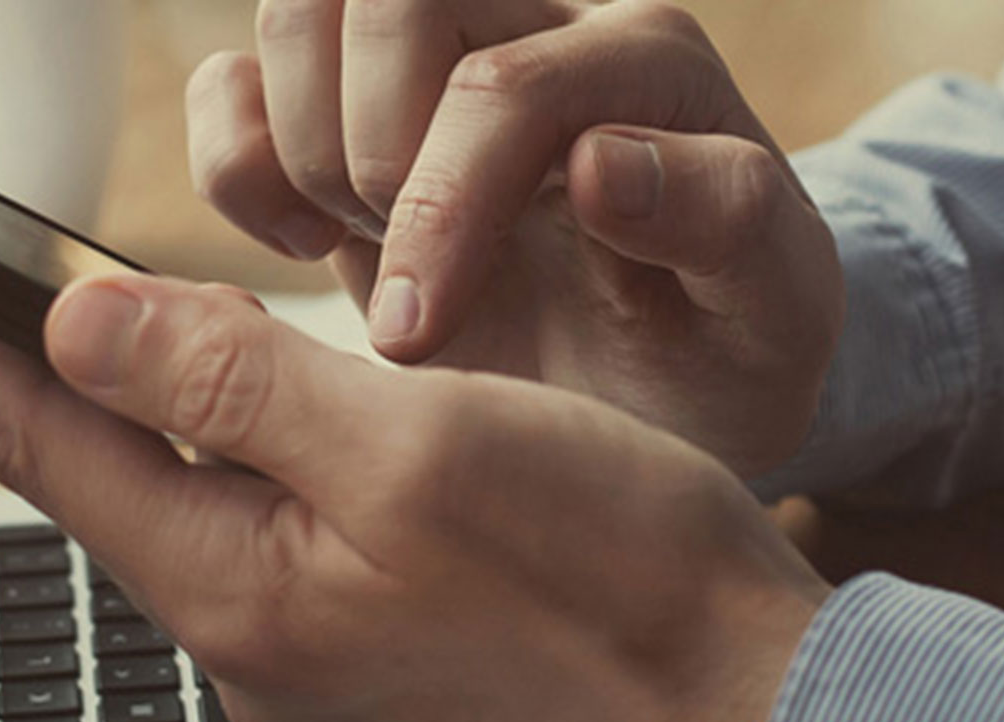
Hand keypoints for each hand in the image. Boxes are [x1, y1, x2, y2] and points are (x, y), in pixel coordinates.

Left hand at [0, 259, 829, 721]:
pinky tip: (243, 445)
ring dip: (129, 428)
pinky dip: (233, 476)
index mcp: (240, 590)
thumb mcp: (415, 444)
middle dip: (17, 379)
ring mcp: (319, 669)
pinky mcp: (382, 666)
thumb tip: (79, 330)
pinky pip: (269, 552)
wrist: (745, 720)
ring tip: (77, 345)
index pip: (41, 443)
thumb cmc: (616, 584)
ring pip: (189, 519)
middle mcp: (257, 649)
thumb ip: (233, 386)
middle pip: (101, 487)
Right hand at [186, 0, 842, 478]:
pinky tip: (304, 238)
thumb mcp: (770, 314)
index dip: (444, 205)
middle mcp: (532, 32)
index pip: (503, 84)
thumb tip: (600, 162)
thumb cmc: (714, 360)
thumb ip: (728, 220)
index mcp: (644, 65)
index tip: (422, 335)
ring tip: (363, 248)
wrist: (650, 400)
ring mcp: (430, 69)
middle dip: (367, 153)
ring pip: (297, 13)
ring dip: (302, 150)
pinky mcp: (349, 121)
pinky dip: (238, 161)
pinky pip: (233, 80)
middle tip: (406, 275)